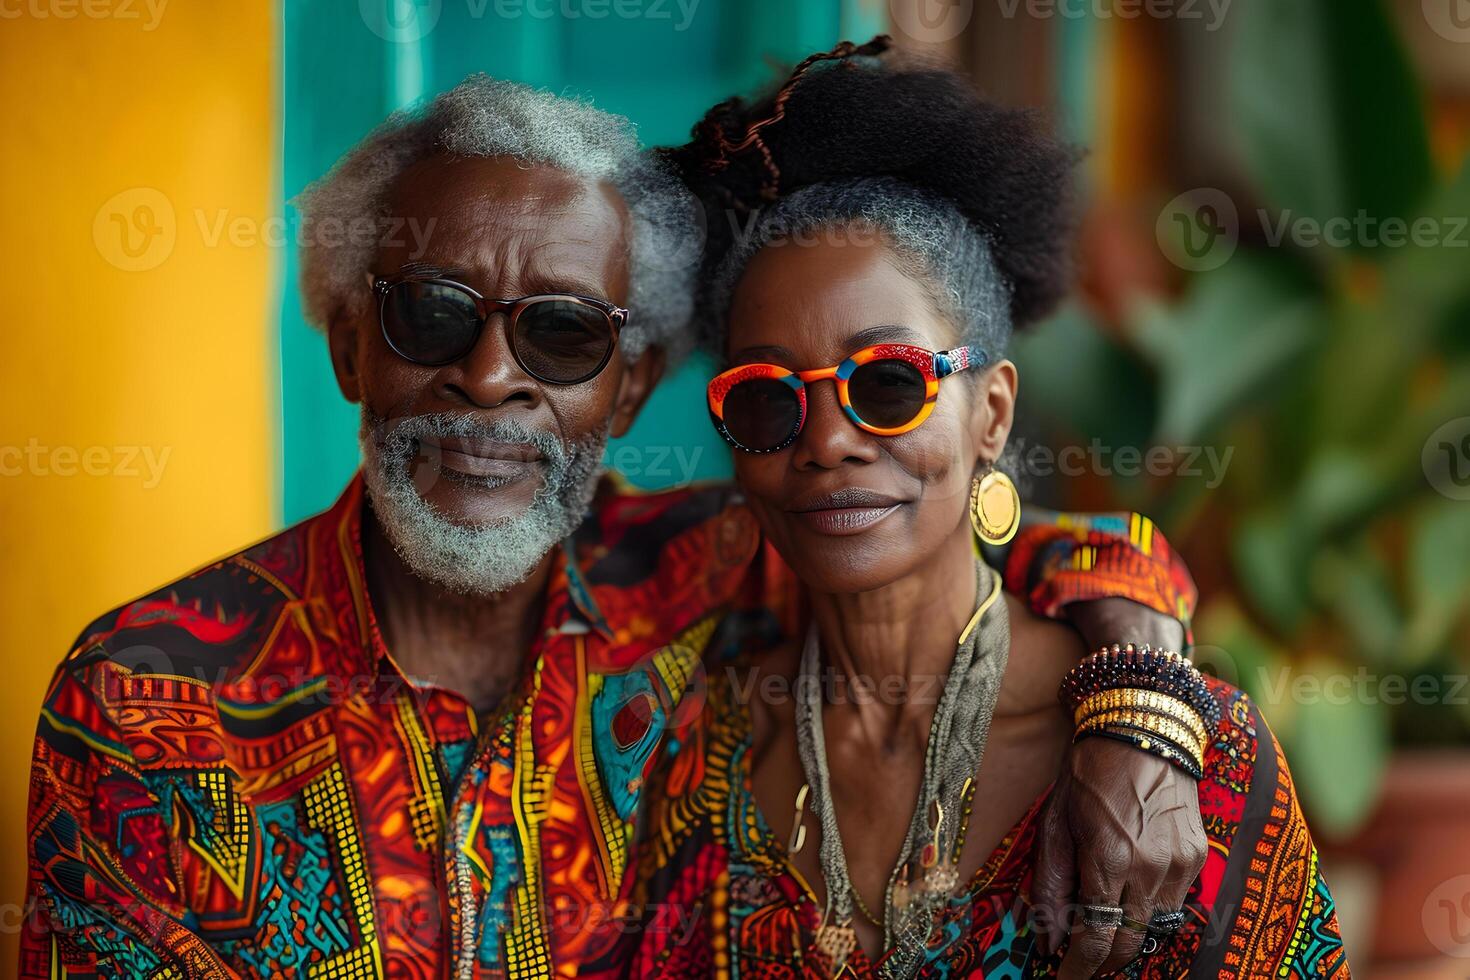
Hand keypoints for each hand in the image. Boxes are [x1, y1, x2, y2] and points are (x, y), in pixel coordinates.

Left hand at [1034, 739, 1205, 977]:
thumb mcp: (1055, 824)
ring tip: (1104, 931)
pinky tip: (1131, 900)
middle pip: (1130, 943)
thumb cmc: (1088, 773)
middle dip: (1104, 962)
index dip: (1080, 968)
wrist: (1141, 729)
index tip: (1064, 978)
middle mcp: (1150, 868)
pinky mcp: (1197, 856)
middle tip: (1083, 963)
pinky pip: (1175, 903)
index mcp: (1108, 859)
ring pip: (1155, 928)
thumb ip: (1052, 885)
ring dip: (1128, 937)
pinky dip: (1151, 911)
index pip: (1098, 938)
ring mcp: (1180, 864)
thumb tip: (1048, 939)